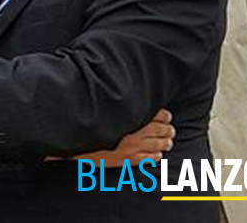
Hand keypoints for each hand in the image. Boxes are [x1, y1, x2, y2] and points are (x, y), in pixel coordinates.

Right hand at [58, 109, 174, 165]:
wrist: (75, 142)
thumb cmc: (87, 122)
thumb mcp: (100, 106)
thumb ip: (114, 98)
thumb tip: (123, 85)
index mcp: (129, 117)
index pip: (154, 114)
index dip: (163, 115)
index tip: (167, 115)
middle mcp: (132, 132)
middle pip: (158, 130)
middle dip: (167, 129)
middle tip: (171, 129)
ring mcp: (131, 148)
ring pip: (156, 145)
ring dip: (165, 143)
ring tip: (169, 141)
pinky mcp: (127, 160)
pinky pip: (147, 159)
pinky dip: (155, 156)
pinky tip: (158, 155)